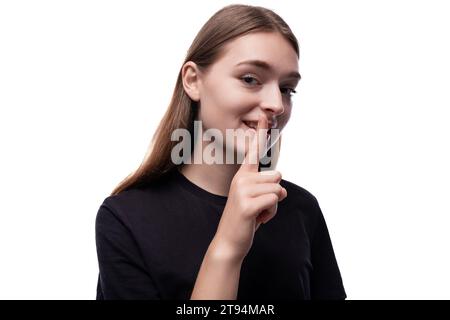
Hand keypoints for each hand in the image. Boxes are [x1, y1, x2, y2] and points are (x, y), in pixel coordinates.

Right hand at [213, 115, 287, 260]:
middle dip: (274, 194)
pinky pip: (273, 200)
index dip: (261, 134)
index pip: (253, 152)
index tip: (266, 117)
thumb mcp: (253, 199)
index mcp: (242, 176)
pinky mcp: (247, 204)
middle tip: (259, 206)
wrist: (229, 241)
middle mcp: (240, 179)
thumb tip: (280, 184)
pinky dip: (270, 213)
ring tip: (258, 212)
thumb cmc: (244, 219)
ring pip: (277, 189)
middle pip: (276, 176)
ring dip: (273, 205)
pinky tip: (257, 220)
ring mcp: (242, 191)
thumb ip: (264, 187)